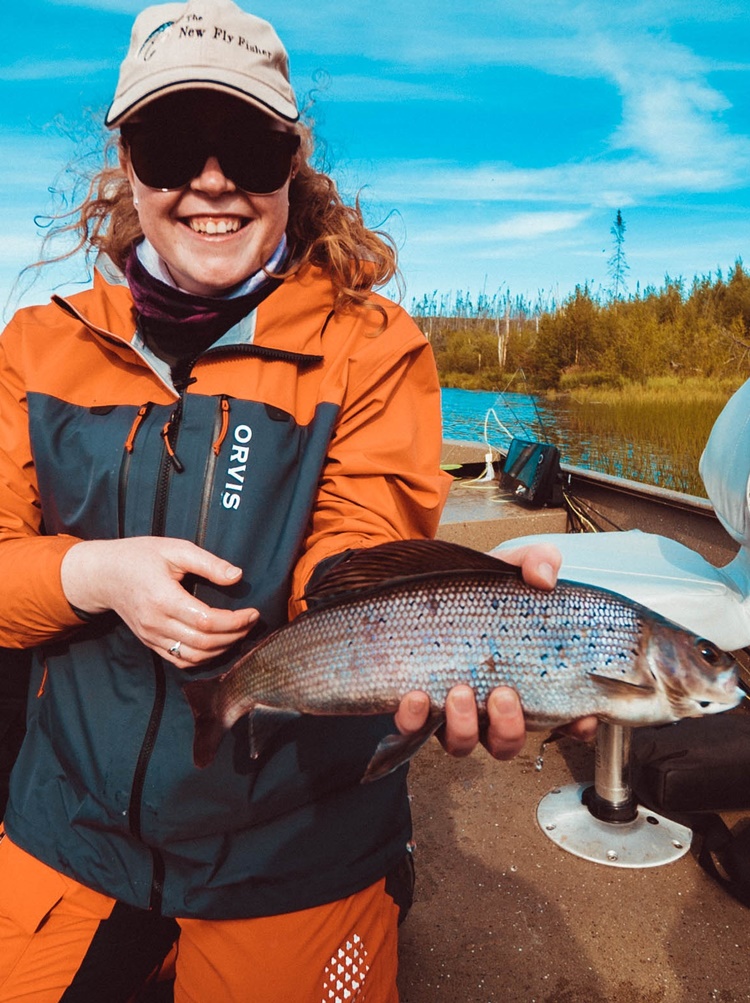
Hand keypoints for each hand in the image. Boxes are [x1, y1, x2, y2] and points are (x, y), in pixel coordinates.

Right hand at [61, 537, 257, 666]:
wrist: (104, 574)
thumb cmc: (140, 556)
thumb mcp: (175, 549)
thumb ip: (208, 563)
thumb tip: (237, 576)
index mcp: (163, 599)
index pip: (207, 622)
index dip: (235, 621)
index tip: (253, 612)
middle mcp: (156, 623)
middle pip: (204, 643)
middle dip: (234, 635)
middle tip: (251, 622)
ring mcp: (151, 637)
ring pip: (193, 657)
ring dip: (222, 649)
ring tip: (239, 632)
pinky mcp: (149, 642)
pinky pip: (179, 661)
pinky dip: (203, 657)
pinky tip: (218, 643)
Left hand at [393, 541, 596, 758]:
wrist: (420, 586)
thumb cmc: (474, 588)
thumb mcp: (508, 568)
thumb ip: (535, 562)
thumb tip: (544, 576)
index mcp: (523, 679)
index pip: (560, 718)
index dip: (576, 726)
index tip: (580, 719)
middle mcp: (489, 704)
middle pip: (508, 741)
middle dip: (509, 727)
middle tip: (503, 694)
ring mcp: (452, 710)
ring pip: (464, 743)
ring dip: (465, 726)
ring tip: (459, 692)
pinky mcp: (414, 708)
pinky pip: (414, 729)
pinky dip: (415, 718)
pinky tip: (415, 696)